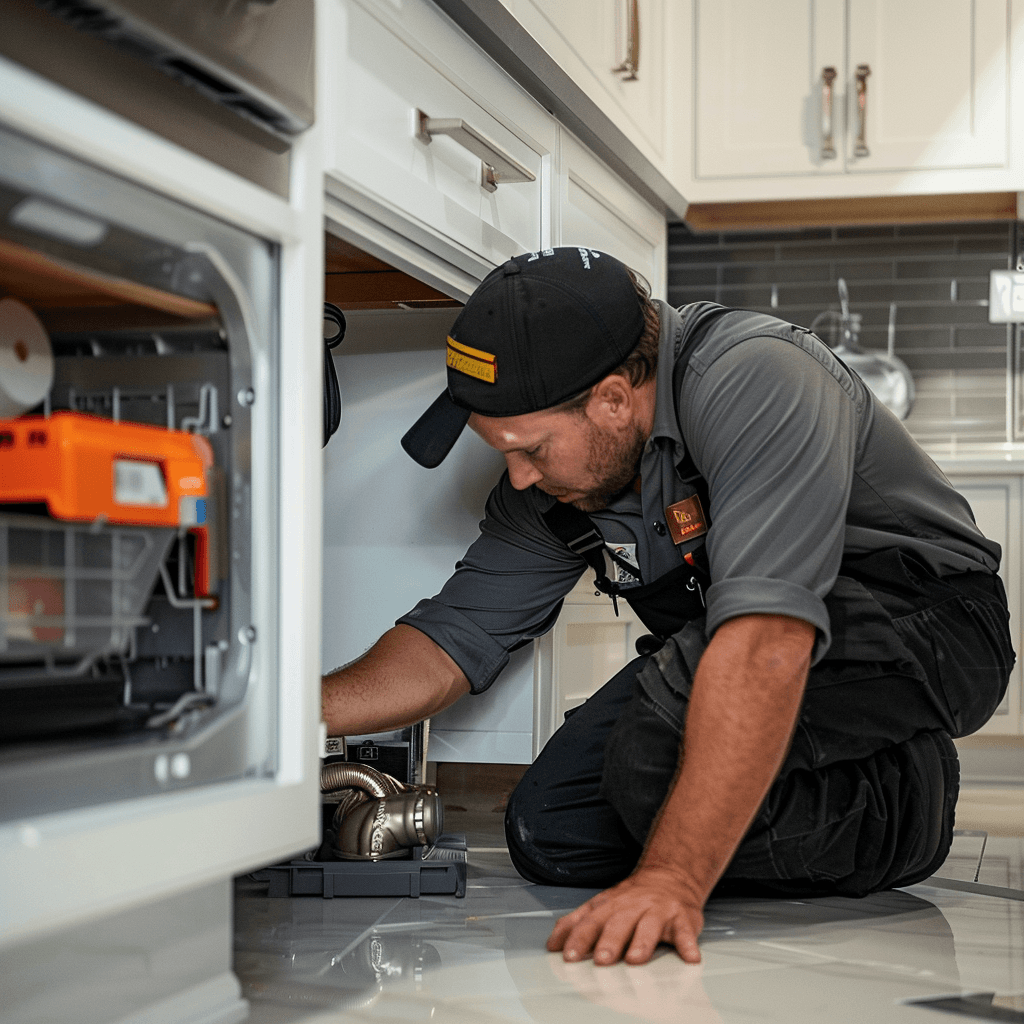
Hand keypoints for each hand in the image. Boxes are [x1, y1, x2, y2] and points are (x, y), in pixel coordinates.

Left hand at [546, 866, 704, 965]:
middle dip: (608, 941)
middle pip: (618, 923)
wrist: (670, 877)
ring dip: (641, 943)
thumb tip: (552, 943)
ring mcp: (657, 911)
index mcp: (610, 905)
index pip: (589, 921)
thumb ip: (577, 923)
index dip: (578, 938)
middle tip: (600, 959)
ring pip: (649, 926)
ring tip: (635, 959)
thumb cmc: (632, 899)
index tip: (567, 955)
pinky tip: (689, 957)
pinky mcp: (682, 919)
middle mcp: (632, 907)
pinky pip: (685, 932)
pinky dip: (687, 945)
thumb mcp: (602, 905)